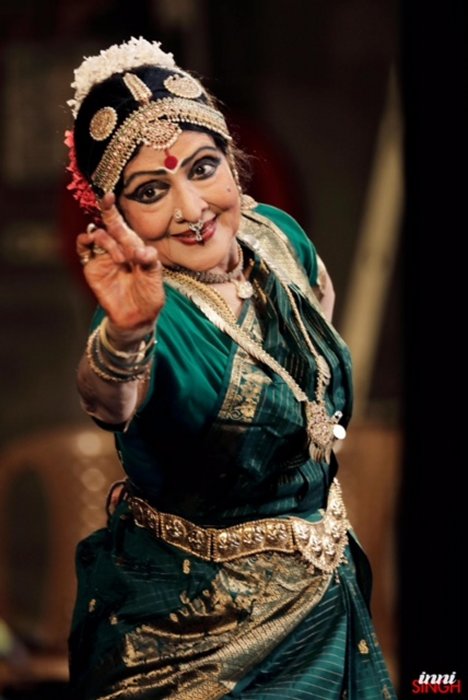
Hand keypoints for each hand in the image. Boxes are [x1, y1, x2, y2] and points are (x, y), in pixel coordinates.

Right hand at [76, 193, 164, 332]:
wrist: (137, 319)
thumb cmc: (149, 297)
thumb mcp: (155, 280)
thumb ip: (150, 263)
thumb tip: (141, 251)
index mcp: (135, 246)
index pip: (124, 225)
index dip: (114, 209)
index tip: (109, 195)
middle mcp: (118, 248)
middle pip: (109, 223)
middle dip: (107, 210)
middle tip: (106, 200)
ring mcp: (104, 257)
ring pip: (98, 235)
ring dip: (109, 242)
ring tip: (122, 260)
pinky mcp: (92, 268)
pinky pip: (83, 250)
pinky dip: (84, 242)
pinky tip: (90, 242)